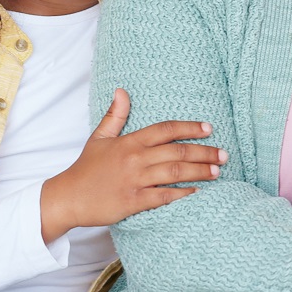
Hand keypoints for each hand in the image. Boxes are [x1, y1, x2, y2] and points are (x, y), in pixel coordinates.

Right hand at [40, 88, 225, 242]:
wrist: (67, 198)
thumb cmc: (86, 168)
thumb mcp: (99, 138)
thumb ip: (115, 115)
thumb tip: (122, 90)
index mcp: (130, 142)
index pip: (166, 129)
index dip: (189, 127)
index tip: (209, 128)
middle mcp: (135, 158)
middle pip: (177, 151)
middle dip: (204, 152)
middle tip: (224, 155)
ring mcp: (135, 180)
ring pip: (175, 172)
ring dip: (200, 171)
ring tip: (217, 171)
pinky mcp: (133, 201)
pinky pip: (164, 196)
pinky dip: (182, 194)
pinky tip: (197, 192)